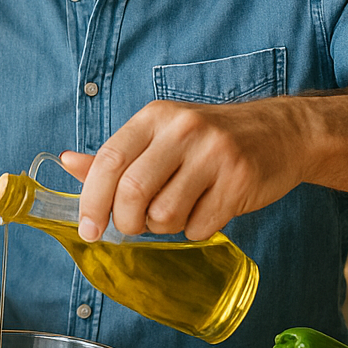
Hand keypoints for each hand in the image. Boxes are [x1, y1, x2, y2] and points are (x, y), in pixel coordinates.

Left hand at [58, 97, 312, 241]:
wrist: (281, 133)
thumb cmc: (206, 139)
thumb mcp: (157, 135)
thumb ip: (114, 155)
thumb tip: (67, 163)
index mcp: (154, 117)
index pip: (108, 161)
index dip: (91, 201)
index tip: (87, 229)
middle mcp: (182, 130)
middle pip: (132, 192)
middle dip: (126, 221)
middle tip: (132, 226)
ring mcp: (214, 154)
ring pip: (165, 214)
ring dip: (162, 227)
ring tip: (174, 211)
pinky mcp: (240, 181)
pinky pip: (199, 227)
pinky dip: (194, 230)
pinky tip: (204, 211)